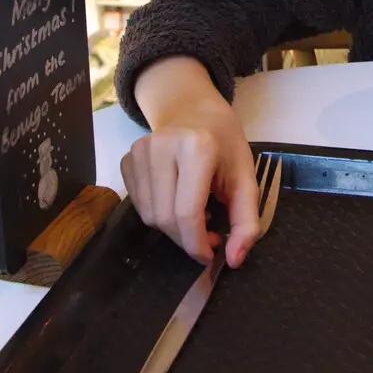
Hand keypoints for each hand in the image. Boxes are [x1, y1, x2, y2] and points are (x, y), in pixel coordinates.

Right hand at [122, 57, 260, 268]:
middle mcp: (161, 146)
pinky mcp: (127, 159)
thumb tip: (234, 260)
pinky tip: (175, 200)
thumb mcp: (246, 179)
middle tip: (207, 237)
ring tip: (194, 215)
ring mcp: (139, 152)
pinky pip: (138, 206)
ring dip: (172, 229)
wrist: (194, 111)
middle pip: (165, 218)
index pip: (187, 213)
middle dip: (187, 240)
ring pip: (149, 217)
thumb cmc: (224, 145)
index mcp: (196, 147)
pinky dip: (158, 214)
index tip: (211, 255)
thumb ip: (246, 222)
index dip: (197, 244)